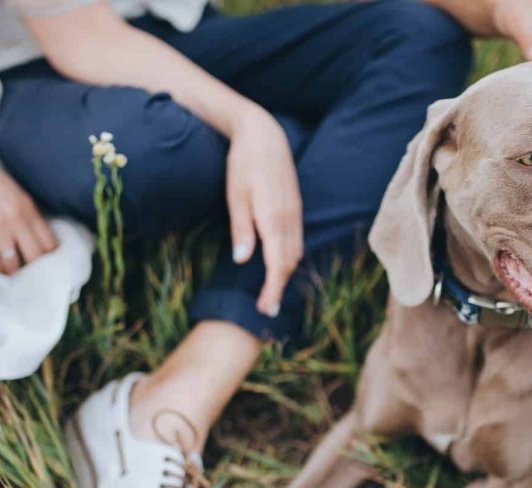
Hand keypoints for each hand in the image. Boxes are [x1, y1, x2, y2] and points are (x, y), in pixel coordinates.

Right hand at [0, 134, 56, 273]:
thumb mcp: (11, 190)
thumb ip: (24, 212)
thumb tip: (35, 234)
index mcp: (28, 207)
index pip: (49, 242)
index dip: (51, 258)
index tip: (48, 266)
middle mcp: (16, 218)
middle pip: (35, 257)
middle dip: (35, 270)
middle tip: (32, 278)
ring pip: (13, 264)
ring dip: (12, 274)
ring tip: (11, 280)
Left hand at [225, 106, 302, 317]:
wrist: (264, 134)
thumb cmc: (242, 163)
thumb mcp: (235, 195)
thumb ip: (241, 229)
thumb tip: (243, 261)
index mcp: (273, 217)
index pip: (278, 264)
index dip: (273, 289)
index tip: (264, 308)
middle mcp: (289, 218)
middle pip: (289, 263)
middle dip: (279, 288)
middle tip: (266, 309)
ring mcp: (295, 212)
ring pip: (295, 252)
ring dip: (285, 275)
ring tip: (271, 293)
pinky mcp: (295, 208)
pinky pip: (296, 240)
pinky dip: (289, 258)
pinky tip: (278, 265)